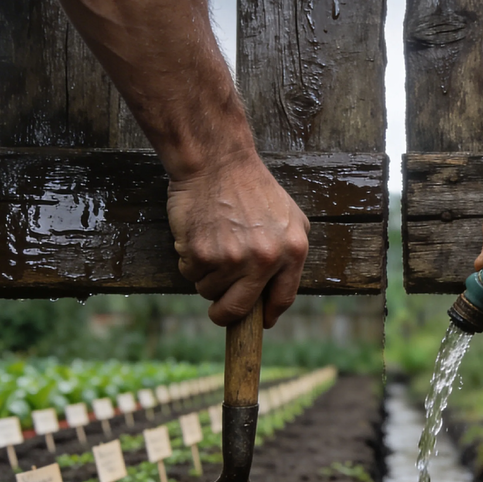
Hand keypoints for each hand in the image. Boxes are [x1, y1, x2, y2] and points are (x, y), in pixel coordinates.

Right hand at [167, 153, 309, 327]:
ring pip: (209, 290)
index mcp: (293, 252)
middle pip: (238, 309)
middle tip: (218, 310)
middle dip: (225, 314)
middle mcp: (265, 259)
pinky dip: (189, 261)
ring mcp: (232, 259)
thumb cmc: (252, 187)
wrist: (217, 160)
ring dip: (206, 276)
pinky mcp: (202, 253)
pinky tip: (198, 235)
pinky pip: (190, 274)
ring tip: (212, 243)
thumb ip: (289, 253)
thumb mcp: (289, 216)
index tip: (258, 321)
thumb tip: (279, 292)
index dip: (267, 315)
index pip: (282, 299)